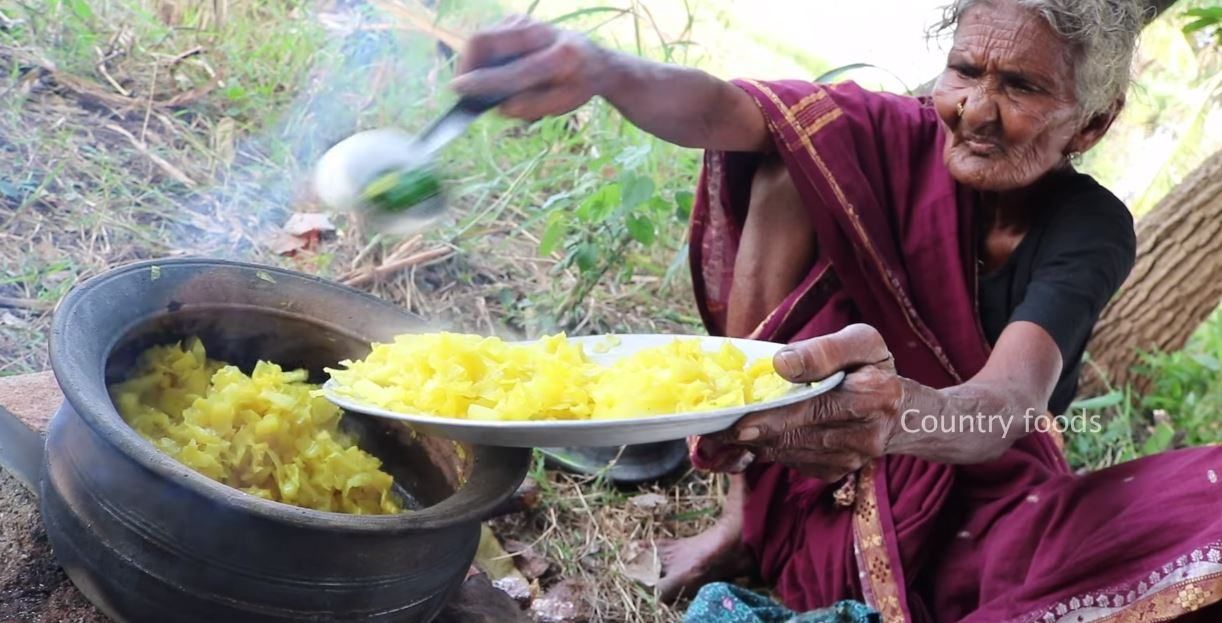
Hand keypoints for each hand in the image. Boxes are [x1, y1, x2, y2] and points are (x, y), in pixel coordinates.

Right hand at [451, 15, 611, 120]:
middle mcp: (540, 33)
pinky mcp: (516, 19)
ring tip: (481, 82)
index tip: (458, 89)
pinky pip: (488, 38)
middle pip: (484, 41)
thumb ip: (531, 107)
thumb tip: (501, 107)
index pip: (511, 71)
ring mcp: (526, 22)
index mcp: (558, 58)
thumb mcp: (562, 104)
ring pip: (482, 38)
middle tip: (462, 86)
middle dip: (466, 64)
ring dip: (474, 62)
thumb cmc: (576, 85)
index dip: (481, 82)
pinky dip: (484, 56)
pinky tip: (495, 70)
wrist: (594, 60)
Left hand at [710, 324, 903, 481]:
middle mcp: (864, 437)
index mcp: (873, 397)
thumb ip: (825, 350)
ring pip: (788, 452)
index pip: (815, 409)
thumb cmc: (874, 369)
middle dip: (750, 434)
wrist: (901, 413)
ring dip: (752, 445)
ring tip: (717, 435)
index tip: (739, 422)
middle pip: (795, 436)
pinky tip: (745, 439)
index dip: (774, 418)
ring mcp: (848, 460)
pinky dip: (765, 450)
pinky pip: (791, 461)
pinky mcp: (833, 472)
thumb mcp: (862, 343)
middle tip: (712, 430)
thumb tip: (782, 364)